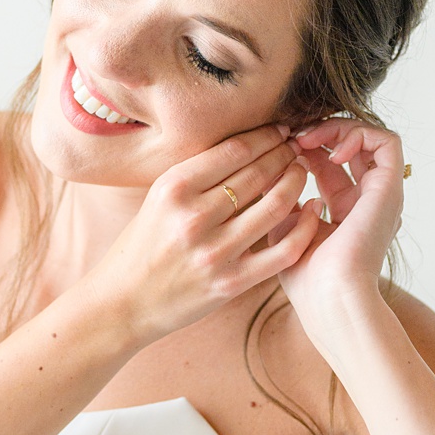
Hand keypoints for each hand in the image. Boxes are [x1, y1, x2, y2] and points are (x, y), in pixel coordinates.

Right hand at [86, 124, 319, 344]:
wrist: (122, 303)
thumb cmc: (143, 246)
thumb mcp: (159, 200)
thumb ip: (200, 176)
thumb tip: (249, 146)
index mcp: (173, 189)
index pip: (235, 150)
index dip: (266, 136)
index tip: (281, 130)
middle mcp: (193, 217)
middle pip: (258, 173)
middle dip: (285, 154)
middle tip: (298, 147)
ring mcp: (214, 252)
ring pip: (276, 205)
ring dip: (296, 182)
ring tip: (302, 171)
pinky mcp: (231, 283)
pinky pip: (283, 250)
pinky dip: (304, 227)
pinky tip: (312, 210)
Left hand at [278, 118, 406, 332]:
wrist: (332, 298)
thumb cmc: (308, 280)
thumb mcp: (285, 230)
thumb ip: (281, 201)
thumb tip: (267, 172)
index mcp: (345, 211)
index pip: (329, 164)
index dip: (306, 147)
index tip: (280, 146)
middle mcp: (367, 200)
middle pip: (352, 147)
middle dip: (322, 133)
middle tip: (294, 137)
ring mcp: (382, 193)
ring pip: (371, 138)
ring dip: (339, 129)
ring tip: (310, 139)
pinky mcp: (390, 189)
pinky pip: (387, 142)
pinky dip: (359, 135)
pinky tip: (331, 151)